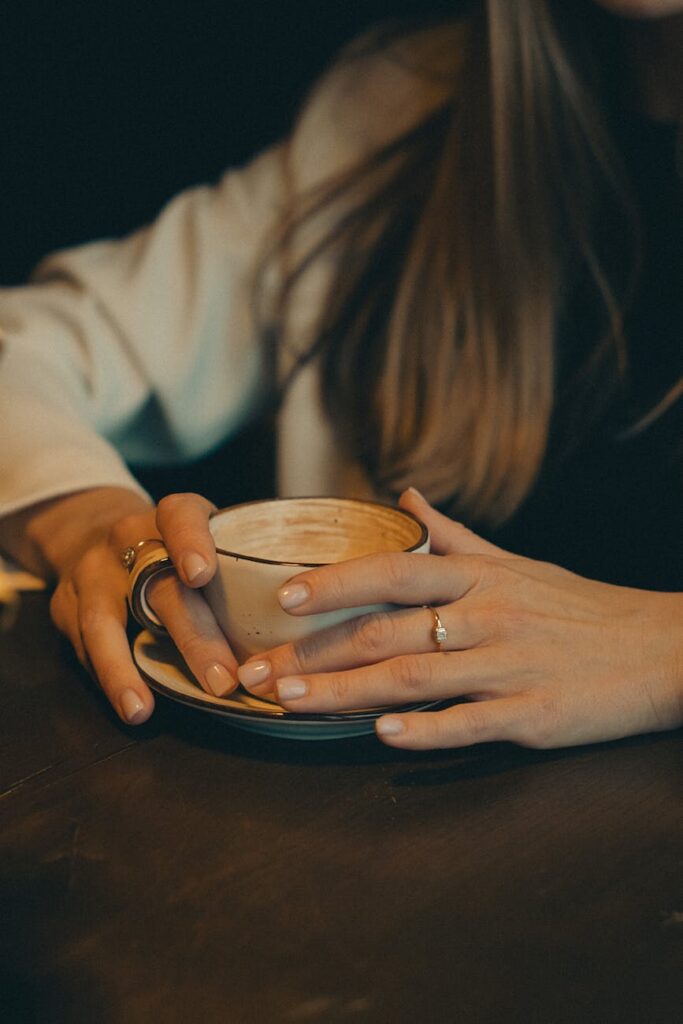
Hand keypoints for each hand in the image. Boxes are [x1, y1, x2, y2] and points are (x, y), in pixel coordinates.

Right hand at [16, 488, 238, 724]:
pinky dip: (108, 678)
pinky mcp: (66, 606)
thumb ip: (241, 571)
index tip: (202, 574)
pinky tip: (129, 705)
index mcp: (171, 517)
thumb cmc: (172, 547)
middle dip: (190, 637)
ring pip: (103, 621)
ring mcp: (92, 573)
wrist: (91, 531)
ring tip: (140, 708)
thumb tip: (297, 635)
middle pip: (158, 587)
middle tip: (222, 680)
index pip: (180, 516)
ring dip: (123, 669)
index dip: (190, 540)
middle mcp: (128, 540)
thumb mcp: (205, 536)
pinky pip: (83, 646)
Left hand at [237, 489, 682, 749]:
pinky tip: (381, 736)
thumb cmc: (579, 606)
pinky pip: (471, 724)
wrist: (660, 648)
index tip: (279, 597)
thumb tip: (405, 498)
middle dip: (314, 652)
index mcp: (480, 576)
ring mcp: (510, 667)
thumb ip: (455, 535)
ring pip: (413, 678)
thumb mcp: (519, 563)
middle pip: (385, 631)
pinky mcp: (535, 715)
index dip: (334, 582)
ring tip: (291, 703)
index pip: (393, 570)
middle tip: (259, 670)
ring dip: (344, 692)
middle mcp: (488, 616)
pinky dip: (425, 731)